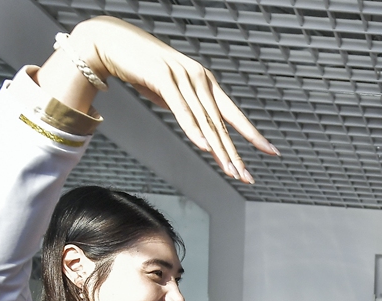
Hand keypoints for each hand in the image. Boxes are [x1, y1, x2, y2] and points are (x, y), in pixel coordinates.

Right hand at [66, 17, 277, 182]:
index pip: (233, 113)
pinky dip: (193, 129)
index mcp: (205, 82)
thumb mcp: (171, 93)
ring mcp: (183, 77)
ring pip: (205, 120)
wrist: (111, 43)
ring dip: (218, 149)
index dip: (252, 133)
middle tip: (247, 177)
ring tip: (231, 171)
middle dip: (235, 153)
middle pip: (221, 124)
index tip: (271, 151)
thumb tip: (200, 132)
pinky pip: (182, 109)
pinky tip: (205, 146)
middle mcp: (200, 79)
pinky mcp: (164, 77)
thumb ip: (187, 109)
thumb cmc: (141, 69)